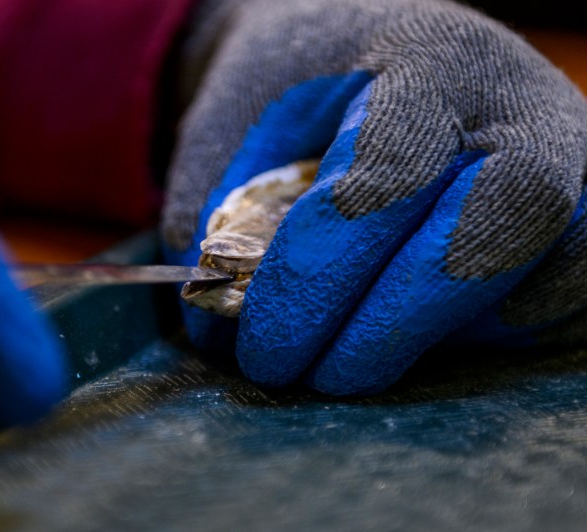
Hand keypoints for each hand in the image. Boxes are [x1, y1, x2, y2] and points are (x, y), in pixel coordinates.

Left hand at [162, 0, 586, 393]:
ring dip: (447, 331)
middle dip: (396, 321)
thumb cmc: (294, 83)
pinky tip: (419, 330)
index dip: (323, 275)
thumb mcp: (235, 126)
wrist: (358, 41)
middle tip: (317, 376)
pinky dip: (494, 329)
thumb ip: (220, 221)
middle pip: (501, 218)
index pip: (388, 173)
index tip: (264, 346)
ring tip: (357, 355)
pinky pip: (567, 285)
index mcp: (419, 58)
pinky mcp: (579, 205)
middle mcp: (515, 100)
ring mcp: (567, 151)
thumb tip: (217, 336)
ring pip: (556, 259)